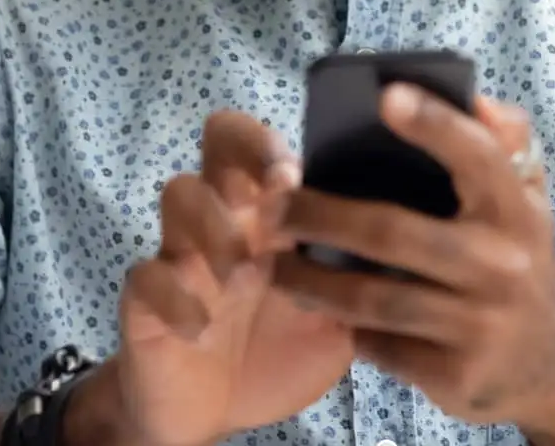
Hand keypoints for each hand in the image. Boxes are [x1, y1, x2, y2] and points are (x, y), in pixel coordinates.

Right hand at [110, 110, 354, 445]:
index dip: (272, 144)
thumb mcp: (334, 321)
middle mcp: (225, 217)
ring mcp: (181, 252)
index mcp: (271, 215)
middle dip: (243, 155)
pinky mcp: (146, 296)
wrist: (216, 412)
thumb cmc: (277, 351)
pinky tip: (200, 328)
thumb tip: (408, 253)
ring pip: (179, 192)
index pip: (264, 144)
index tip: (295, 175)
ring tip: (239, 273)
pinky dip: (174, 297)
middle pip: (217, 142)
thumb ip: (357, 283)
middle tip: (266, 194)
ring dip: (213, 225)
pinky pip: (146, 275)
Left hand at [269, 86, 554, 433]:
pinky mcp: (452, 375)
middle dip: (320, 216)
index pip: (477, 157)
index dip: (435, 125)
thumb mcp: (528, 198)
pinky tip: (318, 307)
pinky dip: (343, 325)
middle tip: (272, 206)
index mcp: (516, 211)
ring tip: (271, 263)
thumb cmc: (520, 257)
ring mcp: (478, 326)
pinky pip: (379, 345)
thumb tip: (477, 100)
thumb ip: (504, 143)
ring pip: (372, 299)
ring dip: (310, 280)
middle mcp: (501, 267)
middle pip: (392, 234)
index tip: (386, 96)